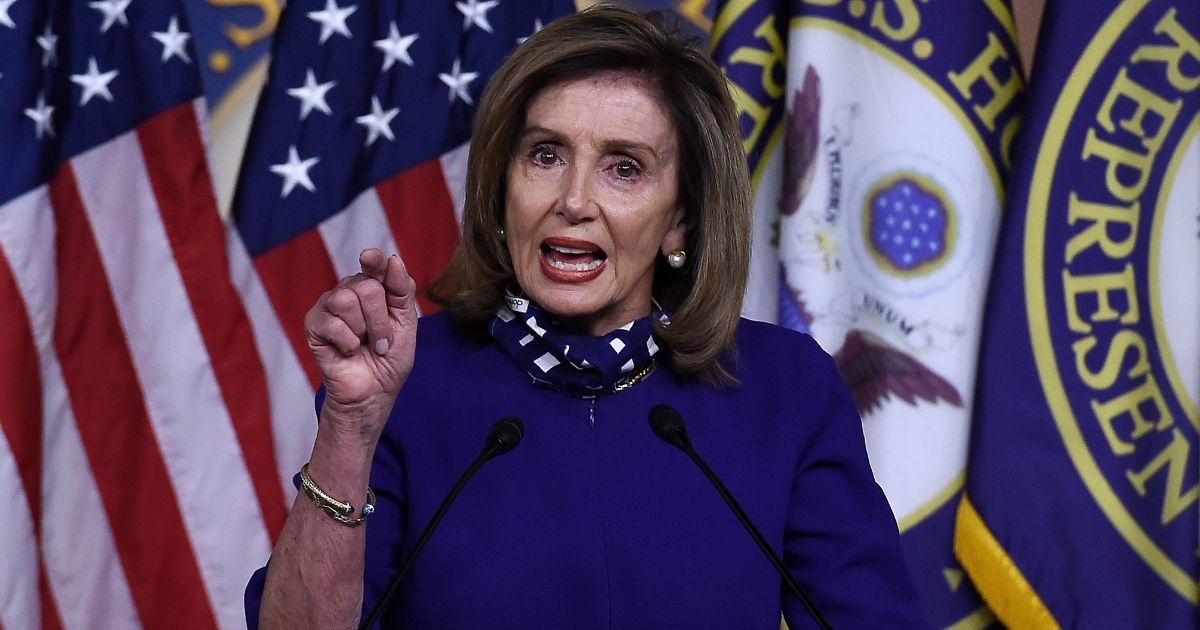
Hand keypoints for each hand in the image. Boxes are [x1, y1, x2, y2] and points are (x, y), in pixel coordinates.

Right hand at [304, 249, 417, 437]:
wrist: (373, 392)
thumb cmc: (390, 359)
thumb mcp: (406, 324)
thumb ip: (403, 291)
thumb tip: (393, 259)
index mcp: (374, 288)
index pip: (374, 264)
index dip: (374, 260)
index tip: (371, 257)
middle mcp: (349, 291)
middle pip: (366, 287)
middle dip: (380, 321)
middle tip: (381, 342)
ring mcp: (329, 306)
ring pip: (346, 300)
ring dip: (364, 331)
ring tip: (364, 345)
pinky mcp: (313, 324)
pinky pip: (332, 323)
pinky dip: (347, 343)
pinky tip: (347, 351)